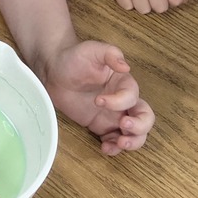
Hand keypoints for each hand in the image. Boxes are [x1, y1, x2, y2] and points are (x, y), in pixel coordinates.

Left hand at [39, 42, 154, 154]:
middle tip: (123, 126)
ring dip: (132, 142)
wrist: (53, 70)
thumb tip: (125, 66)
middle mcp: (123, 101)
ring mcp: (112, 115)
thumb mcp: (92, 50)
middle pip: (145, 118)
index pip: (132, 97)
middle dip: (139, 126)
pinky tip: (105, 148)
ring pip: (135, 134)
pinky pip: (114, 140)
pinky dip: (114, 148)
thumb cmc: (74, 57)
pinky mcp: (100, 126)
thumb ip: (110, 54)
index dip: (119, 102)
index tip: (98, 100)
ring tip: (119, 143)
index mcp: (124, 83)